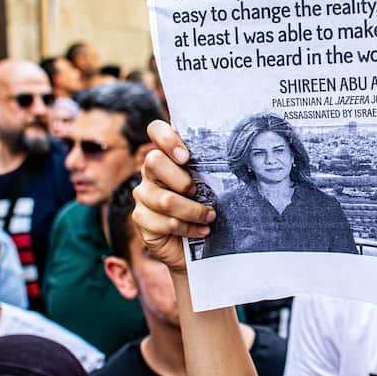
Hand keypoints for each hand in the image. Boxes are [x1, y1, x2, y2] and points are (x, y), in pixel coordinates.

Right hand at [131, 119, 214, 272]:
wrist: (199, 246)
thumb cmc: (207, 208)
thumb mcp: (211, 185)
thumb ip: (209, 169)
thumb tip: (235, 158)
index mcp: (167, 155)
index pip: (156, 130)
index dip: (167, 138)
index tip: (186, 157)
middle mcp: (150, 171)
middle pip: (154, 161)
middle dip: (183, 180)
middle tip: (198, 192)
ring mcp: (142, 194)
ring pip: (164, 199)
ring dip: (193, 211)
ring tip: (210, 217)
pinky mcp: (140, 218)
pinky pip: (164, 222)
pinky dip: (188, 228)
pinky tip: (202, 230)